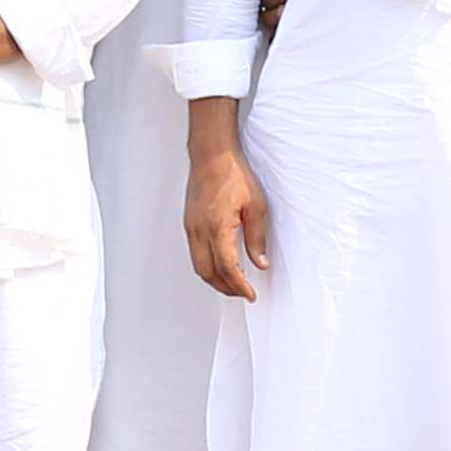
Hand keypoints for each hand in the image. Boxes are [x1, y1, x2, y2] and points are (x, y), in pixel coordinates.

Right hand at [185, 143, 271, 299]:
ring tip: (234, 283)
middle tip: (244, 293)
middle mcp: (199, 231)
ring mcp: (191, 228)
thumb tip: (260, 264)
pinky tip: (221, 265)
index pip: (227, 268)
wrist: (212, 155)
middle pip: (208, 273)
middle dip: (226, 288)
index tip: (251, 295)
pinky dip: (207, 266)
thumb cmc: (233, 175)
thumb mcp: (256, 207)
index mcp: (217, 227)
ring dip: (215, 279)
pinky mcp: (189, 224)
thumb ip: (257, 238)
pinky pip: (195, 254)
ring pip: (199, 266)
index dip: (240, 286)